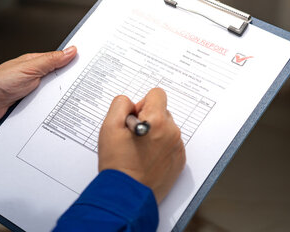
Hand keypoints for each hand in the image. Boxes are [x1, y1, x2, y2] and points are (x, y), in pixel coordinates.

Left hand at [0, 46, 76, 126]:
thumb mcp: (29, 68)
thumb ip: (51, 60)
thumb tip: (70, 50)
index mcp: (33, 62)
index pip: (57, 59)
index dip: (71, 61)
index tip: (86, 63)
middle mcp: (33, 76)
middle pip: (57, 76)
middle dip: (68, 80)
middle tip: (83, 82)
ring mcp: (32, 91)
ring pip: (53, 92)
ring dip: (59, 95)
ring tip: (71, 96)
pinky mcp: (30, 105)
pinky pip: (47, 104)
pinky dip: (52, 106)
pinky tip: (58, 108)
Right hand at [98, 88, 185, 202]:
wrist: (126, 194)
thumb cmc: (117, 163)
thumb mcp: (109, 126)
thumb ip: (121, 105)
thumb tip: (131, 103)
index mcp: (156, 120)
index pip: (157, 94)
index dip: (141, 104)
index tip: (133, 118)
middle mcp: (171, 132)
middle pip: (162, 111)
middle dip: (148, 118)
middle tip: (133, 137)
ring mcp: (177, 147)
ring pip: (166, 128)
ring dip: (154, 133)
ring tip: (139, 150)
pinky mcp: (179, 160)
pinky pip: (171, 143)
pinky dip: (160, 147)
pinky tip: (147, 159)